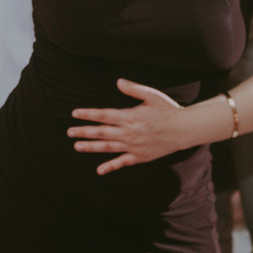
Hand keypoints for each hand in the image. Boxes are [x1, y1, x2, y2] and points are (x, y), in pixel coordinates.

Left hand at [69, 78, 194, 174]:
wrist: (183, 130)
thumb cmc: (168, 110)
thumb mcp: (152, 95)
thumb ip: (134, 89)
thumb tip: (118, 81)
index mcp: (129, 117)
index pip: (103, 115)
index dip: (88, 114)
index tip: (74, 114)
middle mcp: (128, 133)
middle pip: (101, 132)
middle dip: (83, 131)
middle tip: (69, 132)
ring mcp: (133, 146)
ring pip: (107, 147)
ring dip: (91, 147)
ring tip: (76, 146)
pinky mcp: (139, 157)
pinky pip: (122, 163)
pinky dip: (110, 167)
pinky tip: (99, 170)